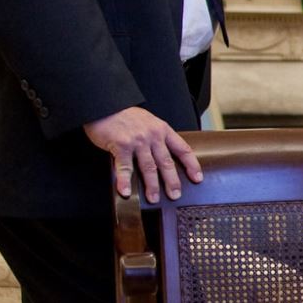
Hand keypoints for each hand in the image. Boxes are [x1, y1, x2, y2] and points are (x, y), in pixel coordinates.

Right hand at [86, 106, 202, 201]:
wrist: (104, 104)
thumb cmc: (125, 116)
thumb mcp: (148, 122)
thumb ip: (157, 137)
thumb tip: (163, 157)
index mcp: (162, 130)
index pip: (182, 149)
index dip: (192, 165)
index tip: (197, 178)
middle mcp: (153, 136)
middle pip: (166, 162)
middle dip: (172, 181)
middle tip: (175, 196)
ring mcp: (138, 141)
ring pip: (148, 167)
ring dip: (152, 185)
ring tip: (154, 199)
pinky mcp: (121, 145)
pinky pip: (124, 167)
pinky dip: (125, 181)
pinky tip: (126, 192)